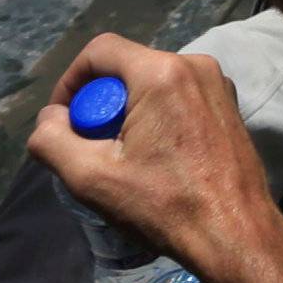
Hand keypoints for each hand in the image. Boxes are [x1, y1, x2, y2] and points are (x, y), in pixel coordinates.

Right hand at [30, 31, 282, 282]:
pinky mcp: (229, 103)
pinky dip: (158, 117)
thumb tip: (50, 116)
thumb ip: (54, 140)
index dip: (71, 81)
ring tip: (124, 159)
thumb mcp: (92, 178)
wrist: (233, 232)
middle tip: (92, 148)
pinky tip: (157, 159)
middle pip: (128, 68)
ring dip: (129, 113)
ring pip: (153, 83)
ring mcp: (217, 82)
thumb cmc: (163, 204)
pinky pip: (179, 95)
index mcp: (162, 72)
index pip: (100, 50)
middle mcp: (195, 64)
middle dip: (101, 104)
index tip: (63, 121)